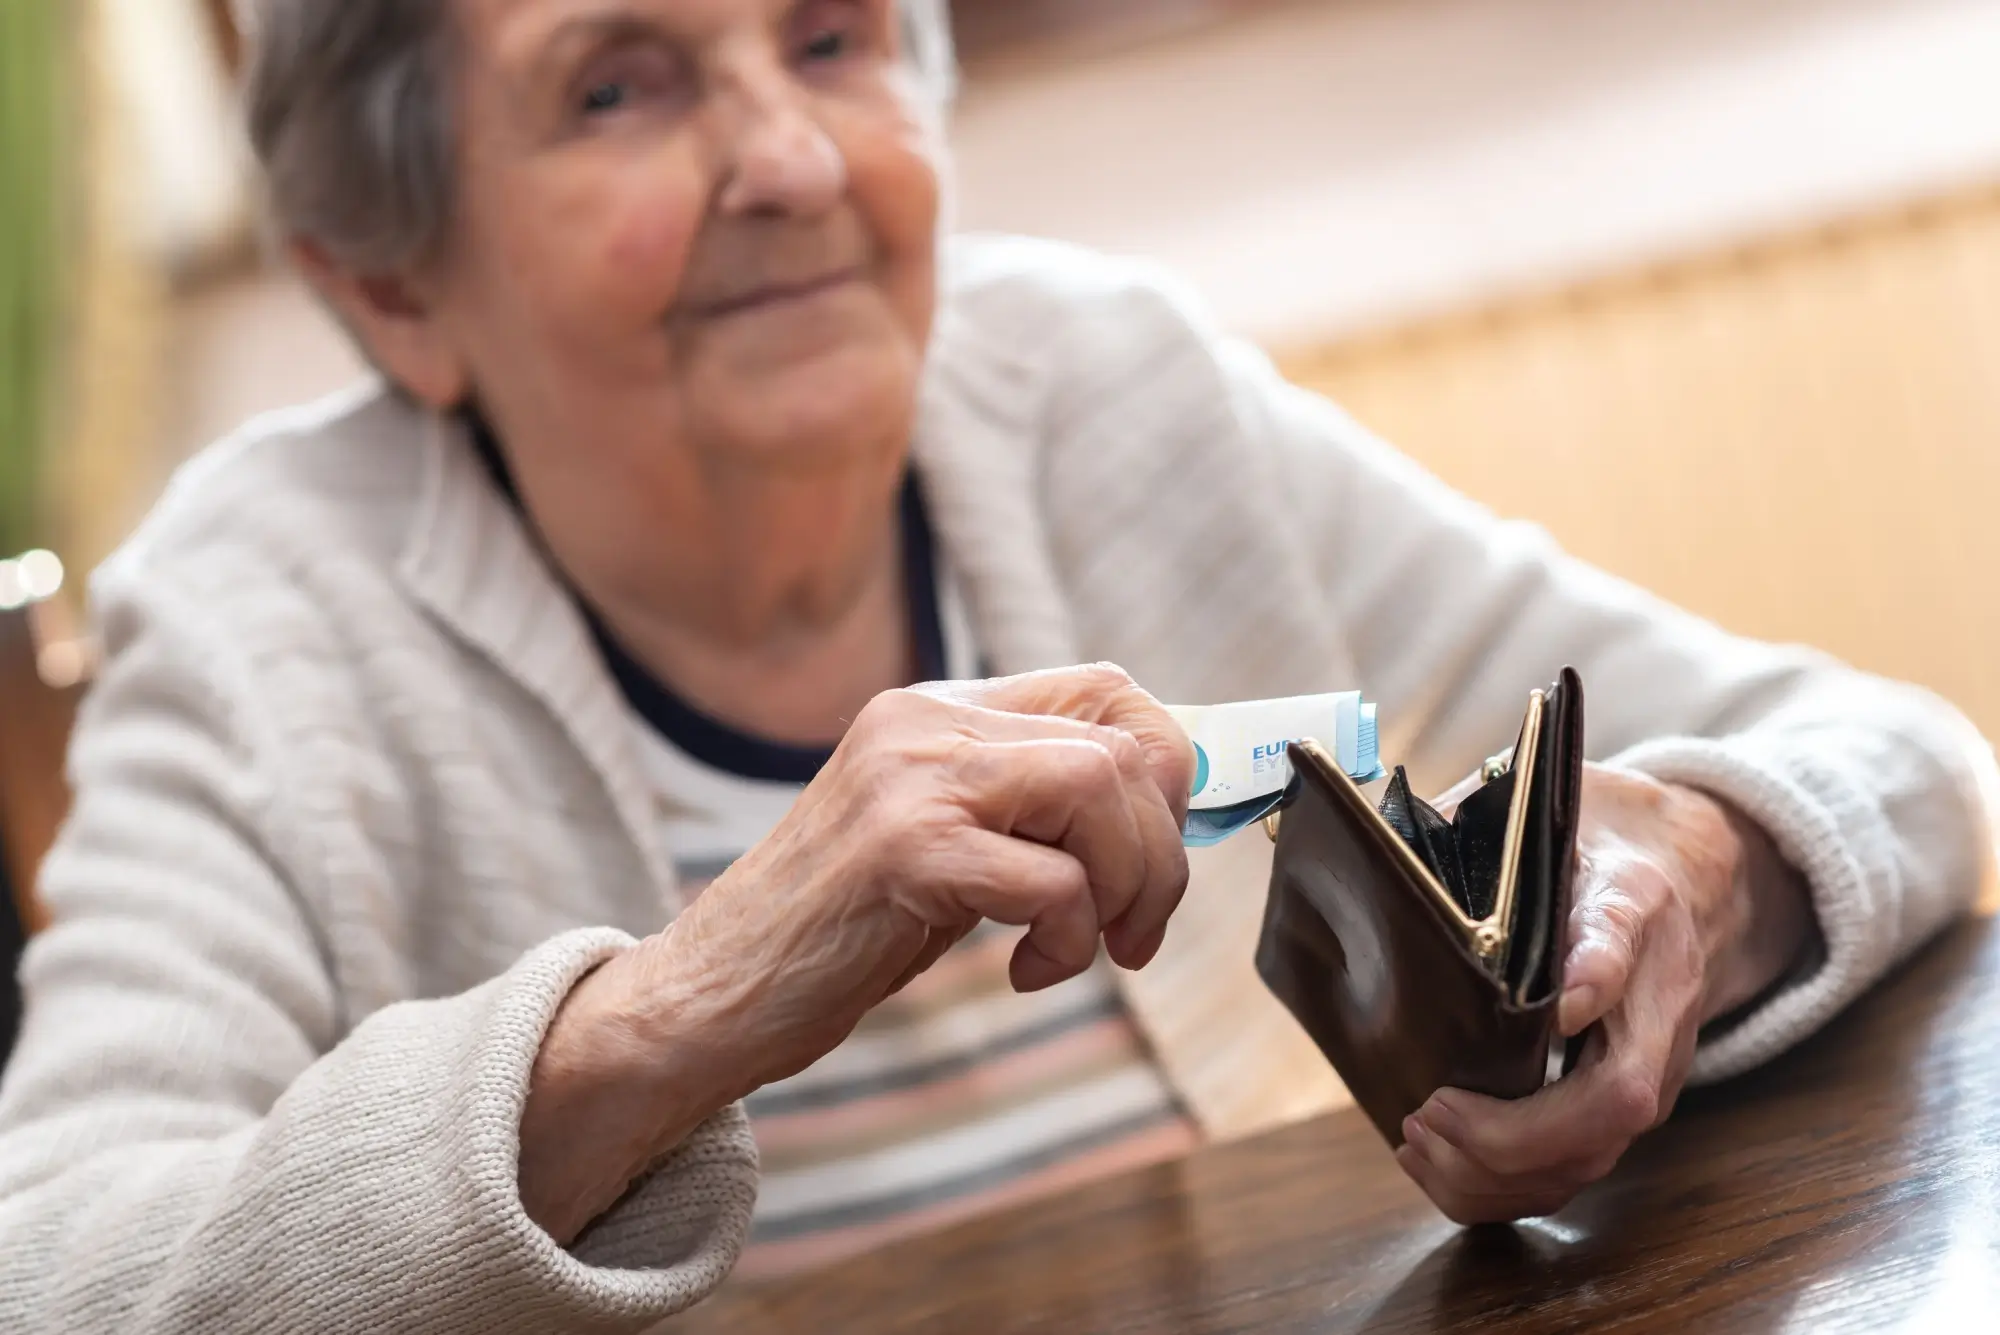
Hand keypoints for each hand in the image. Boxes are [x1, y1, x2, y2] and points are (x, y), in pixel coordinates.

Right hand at [518, 664, 1195, 1241]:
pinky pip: (1057, 880)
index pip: (1108, 689)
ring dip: (1130, 888)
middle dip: (1162, 851)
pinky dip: (1073, 938)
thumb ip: (1022, 803)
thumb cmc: (835, 931)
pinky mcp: (903, 851)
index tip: (1154, 857)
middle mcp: (923, 724)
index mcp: (934, 710)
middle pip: (1124, 744)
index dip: (1166, 770)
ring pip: (1102, 791)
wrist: (707, 994)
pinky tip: (1024, 972)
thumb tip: (1159, 809)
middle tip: (1134, 930)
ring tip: (1090, 948)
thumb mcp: (939, 839)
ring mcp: (910, 779)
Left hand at [1395, 763, 1813, 1224]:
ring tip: (1417, 1140)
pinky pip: (1566, 1173)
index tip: (1554, 1005)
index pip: (1621, 958)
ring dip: (1495, 1173)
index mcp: (1640, 921)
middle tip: (1427, 1109)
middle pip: (1610, 1109)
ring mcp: (1642, 1076)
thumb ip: (1505, 834)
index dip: (1590, 986)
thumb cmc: (1594, 850)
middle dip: (1512, 1132)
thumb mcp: (1562, 818)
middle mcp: (1655, 1019)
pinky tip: (1435, 1165)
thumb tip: (1422, 844)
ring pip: (1586, 1161)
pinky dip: (1497, 1188)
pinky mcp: (1612, 1111)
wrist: (1675, 881)